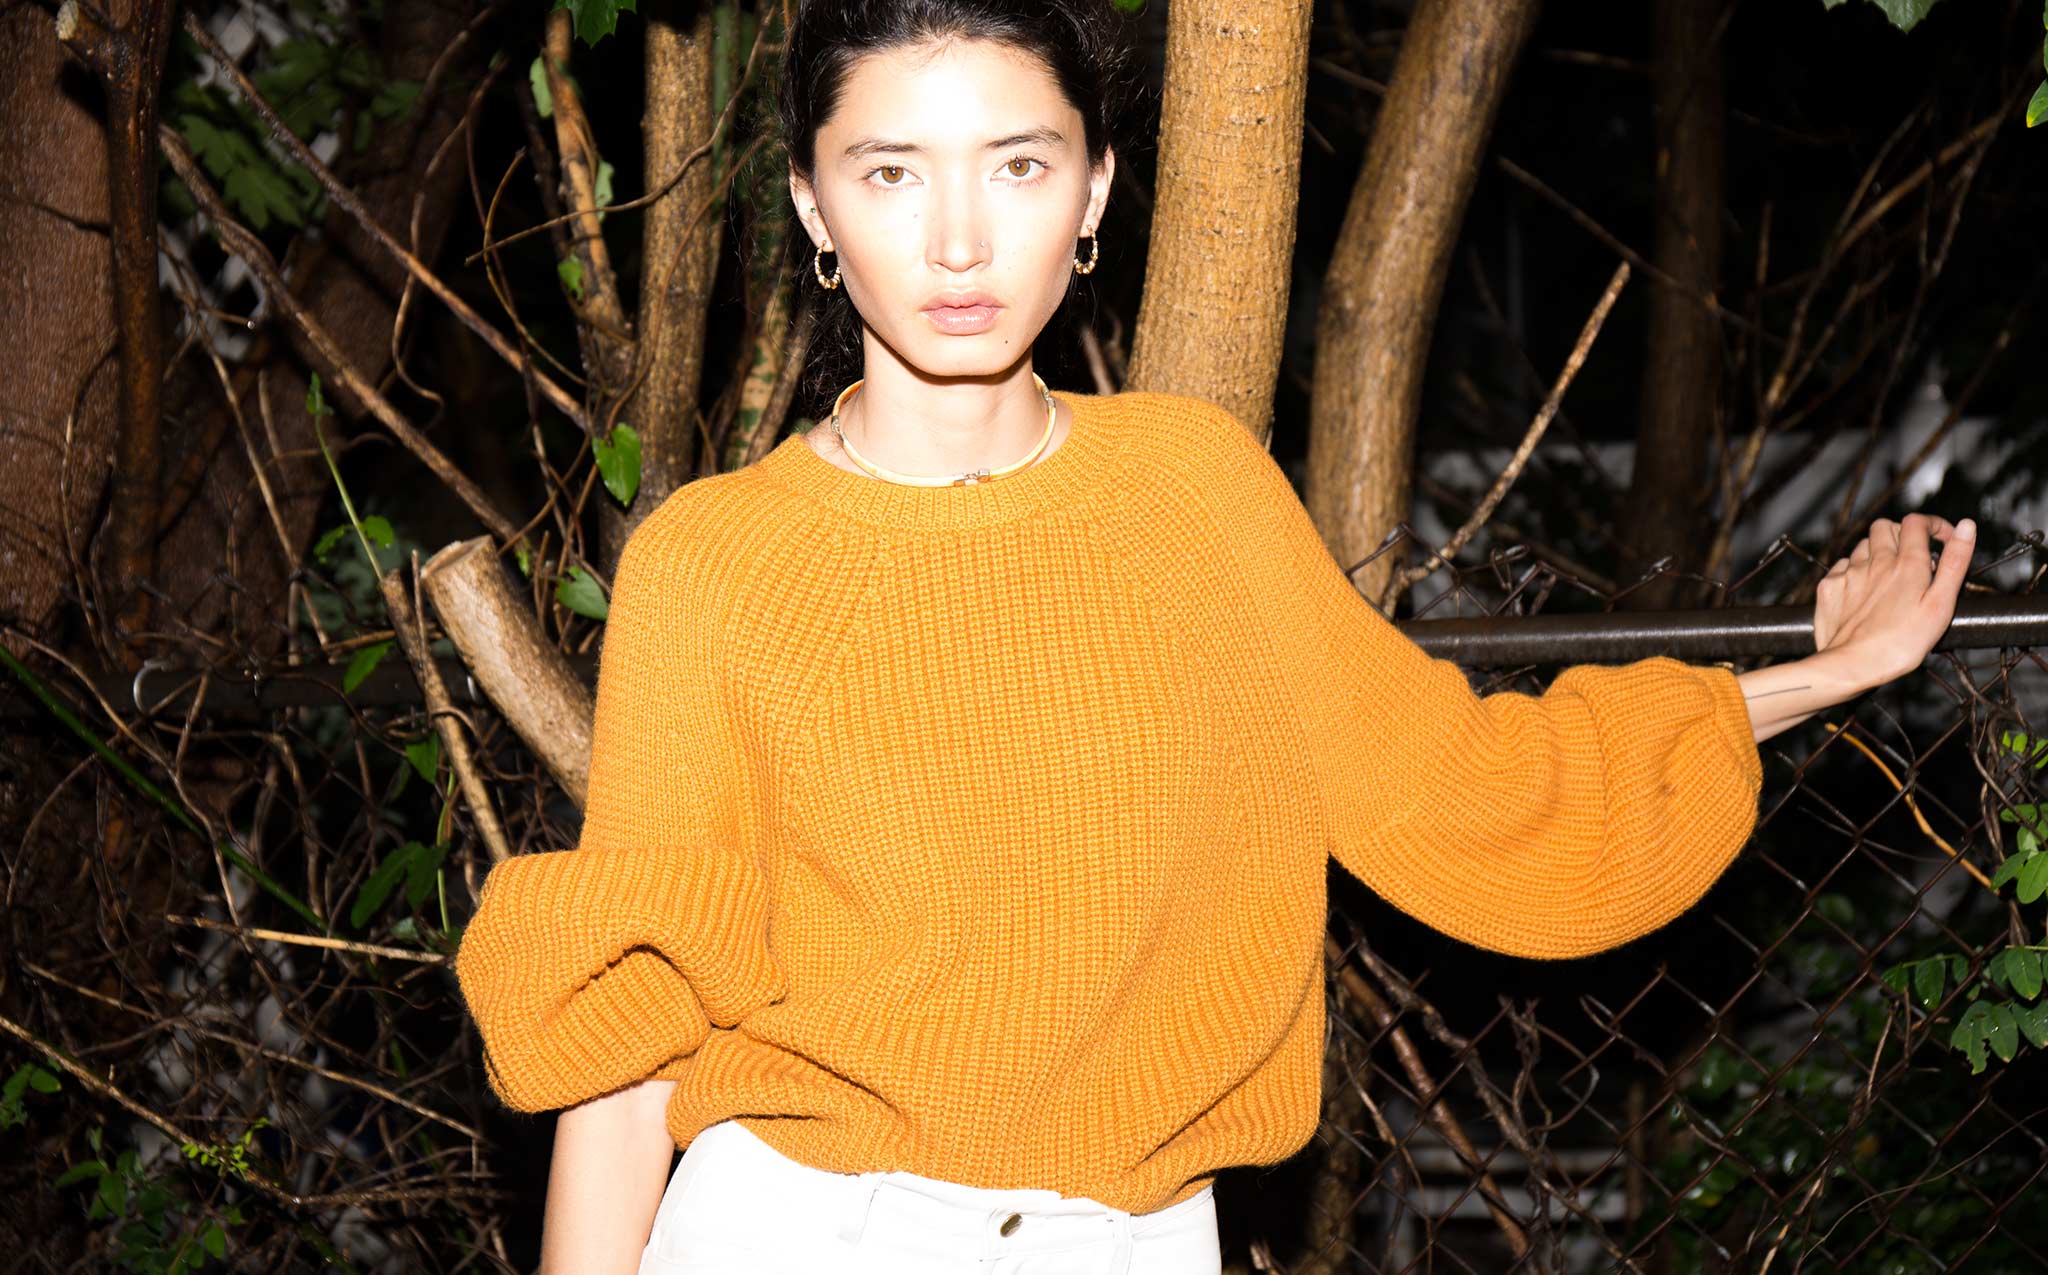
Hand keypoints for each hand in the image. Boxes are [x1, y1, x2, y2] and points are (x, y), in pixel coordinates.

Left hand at [1811, 513, 1974, 688]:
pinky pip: (1842, 566)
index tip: (1941, 539)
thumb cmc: (1902, 642)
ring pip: (1863, 546)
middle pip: (1885, 527)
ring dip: (1878, 552)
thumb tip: (1967, 527)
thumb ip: (1954, 562)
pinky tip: (1864, 590)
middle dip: (1902, 535)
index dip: (1931, 525)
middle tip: (1913, 558)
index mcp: (1906, 564)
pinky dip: (1856, 570)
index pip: (1916, 522)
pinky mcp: (1829, 586)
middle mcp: (1874, 562)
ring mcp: (1849, 573)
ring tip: (1889, 577)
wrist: (1853, 664)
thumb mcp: (1941, 603)